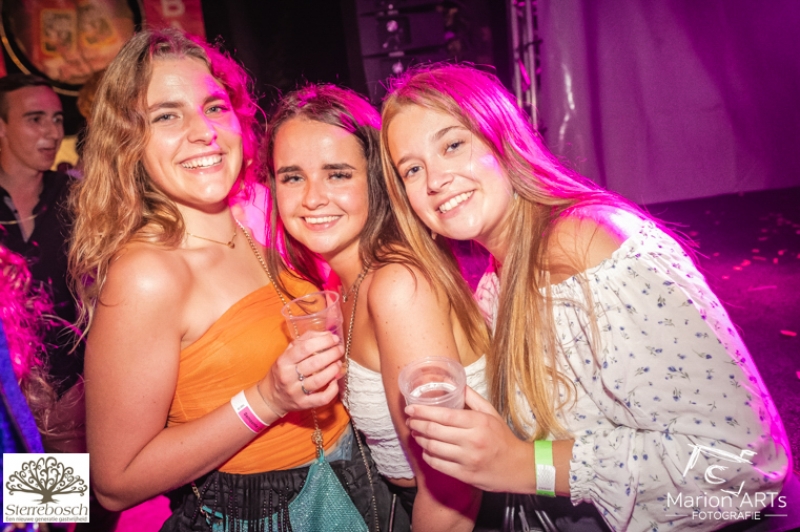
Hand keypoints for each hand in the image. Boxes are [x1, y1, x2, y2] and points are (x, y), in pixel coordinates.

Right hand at [258, 331, 342, 415]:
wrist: (271, 397)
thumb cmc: (282, 371)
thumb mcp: (287, 353)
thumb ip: (304, 341)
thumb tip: (326, 334)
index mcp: (284, 361)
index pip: (305, 348)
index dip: (323, 341)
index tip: (334, 338)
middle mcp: (288, 376)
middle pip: (314, 363)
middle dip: (332, 354)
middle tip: (339, 349)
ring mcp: (296, 392)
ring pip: (319, 380)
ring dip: (333, 370)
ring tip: (338, 363)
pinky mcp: (303, 404)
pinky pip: (321, 398)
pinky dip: (332, 390)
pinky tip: (335, 382)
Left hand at [405, 387, 533, 492]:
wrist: (518, 467)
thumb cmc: (503, 438)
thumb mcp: (491, 413)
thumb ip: (473, 398)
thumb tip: (457, 384)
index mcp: (478, 423)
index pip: (443, 415)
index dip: (423, 411)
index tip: (410, 408)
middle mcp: (471, 441)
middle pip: (434, 431)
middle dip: (417, 424)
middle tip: (410, 420)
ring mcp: (467, 460)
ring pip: (433, 448)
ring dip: (420, 439)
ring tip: (416, 433)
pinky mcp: (464, 475)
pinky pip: (438, 464)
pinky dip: (428, 455)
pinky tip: (426, 449)